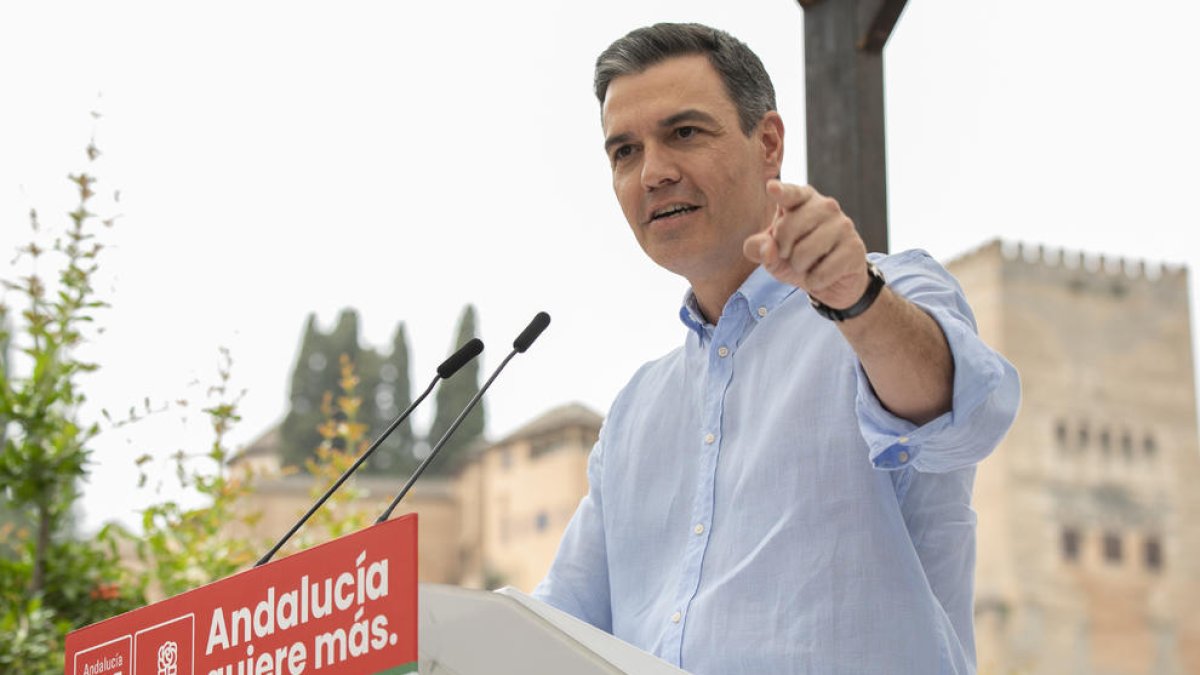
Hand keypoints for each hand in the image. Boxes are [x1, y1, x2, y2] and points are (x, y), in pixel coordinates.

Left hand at [743, 180, 869, 308]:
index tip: (771, 188)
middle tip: (792, 254)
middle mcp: (825, 206)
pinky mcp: (854, 247)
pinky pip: (821, 272)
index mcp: (802, 199)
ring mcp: (843, 224)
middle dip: (782, 250)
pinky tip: (823, 274)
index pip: (790, 194)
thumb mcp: (771, 254)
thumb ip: (758, 248)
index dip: (781, 192)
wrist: (831, 282)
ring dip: (799, 267)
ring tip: (808, 264)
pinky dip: (815, 281)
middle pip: (788, 228)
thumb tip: (767, 249)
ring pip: (804, 252)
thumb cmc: (797, 258)